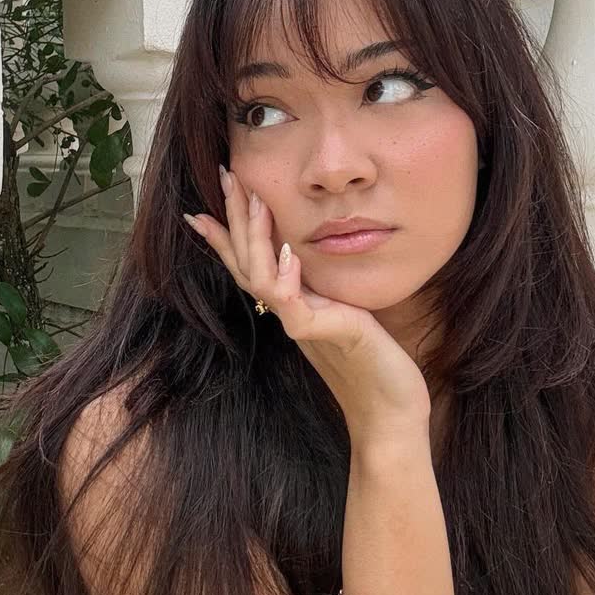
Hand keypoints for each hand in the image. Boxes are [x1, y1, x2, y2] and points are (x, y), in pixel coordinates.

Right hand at [184, 167, 431, 452]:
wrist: (393, 418)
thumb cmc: (379, 367)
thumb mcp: (351, 315)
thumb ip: (329, 294)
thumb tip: (317, 267)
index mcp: (295, 307)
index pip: (250, 265)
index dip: (225, 238)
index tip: (201, 208)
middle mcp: (291, 316)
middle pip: (247, 263)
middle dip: (235, 219)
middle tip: (225, 176)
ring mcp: (305, 327)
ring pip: (262, 279)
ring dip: (256, 237)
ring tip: (253, 199)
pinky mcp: (327, 337)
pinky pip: (294, 306)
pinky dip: (285, 277)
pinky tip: (286, 251)